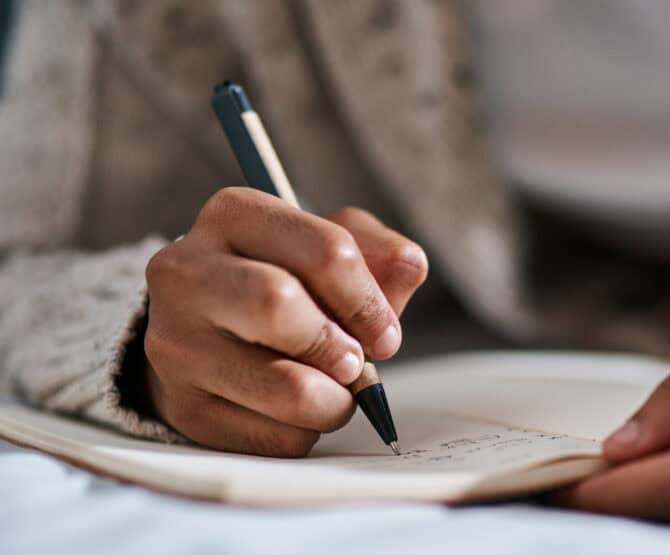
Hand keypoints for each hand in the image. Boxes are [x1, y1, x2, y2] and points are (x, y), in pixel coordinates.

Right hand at [143, 188, 427, 455]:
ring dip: (333, 401)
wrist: (207, 334)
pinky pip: (273, 436)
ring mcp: (175, 342)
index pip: (326, 251)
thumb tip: (407, 267)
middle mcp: (186, 271)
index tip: (385, 334)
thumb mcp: (331, 250)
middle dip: (338, 346)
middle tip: (354, 364)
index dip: (369, 302)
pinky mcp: (182, 406)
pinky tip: (291, 411)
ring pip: (285, 387)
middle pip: (280, 304)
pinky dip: (304, 431)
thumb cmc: (285, 284)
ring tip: (332, 392)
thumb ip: (380, 254)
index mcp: (234, 215)